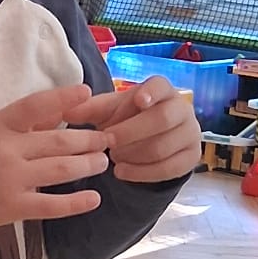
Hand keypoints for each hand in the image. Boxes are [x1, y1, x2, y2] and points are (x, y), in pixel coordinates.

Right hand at [0, 83, 110, 229]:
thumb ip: (29, 120)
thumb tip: (66, 107)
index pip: (33, 106)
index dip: (61, 98)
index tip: (86, 93)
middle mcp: (5, 151)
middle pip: (58, 142)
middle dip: (89, 140)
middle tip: (107, 140)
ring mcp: (10, 180)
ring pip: (60, 170)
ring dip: (88, 165)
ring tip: (103, 161)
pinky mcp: (13, 207)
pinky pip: (51, 205)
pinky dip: (76, 202)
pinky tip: (95, 198)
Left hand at [82, 77, 201, 184]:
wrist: (150, 141)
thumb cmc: (127, 118)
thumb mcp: (108, 111)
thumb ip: (89, 109)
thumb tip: (66, 112)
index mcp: (162, 90)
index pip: (161, 85)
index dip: (151, 92)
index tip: (138, 100)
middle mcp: (182, 108)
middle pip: (162, 119)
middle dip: (132, 132)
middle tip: (108, 141)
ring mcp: (191, 133)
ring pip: (164, 147)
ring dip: (134, 154)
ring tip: (113, 158)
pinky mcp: (192, 157)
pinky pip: (169, 168)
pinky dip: (143, 173)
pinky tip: (122, 172)